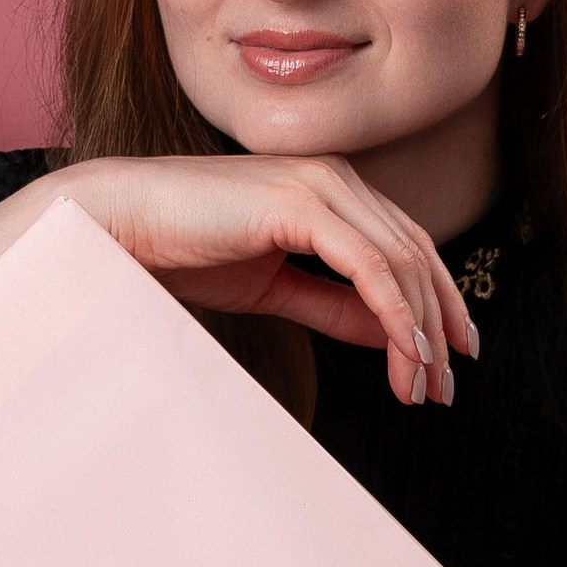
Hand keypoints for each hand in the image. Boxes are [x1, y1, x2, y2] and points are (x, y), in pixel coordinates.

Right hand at [58, 151, 475, 406]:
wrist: (121, 224)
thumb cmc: (184, 250)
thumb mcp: (274, 287)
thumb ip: (333, 304)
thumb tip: (388, 334)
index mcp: (332, 189)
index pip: (407, 248)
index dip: (436, 307)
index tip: (445, 363)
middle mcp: (336, 178)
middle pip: (417, 255)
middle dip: (439, 327)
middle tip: (444, 389)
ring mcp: (321, 183)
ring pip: (401, 262)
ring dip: (419, 331)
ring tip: (420, 386)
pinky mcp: (301, 202)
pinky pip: (369, 264)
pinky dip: (393, 313)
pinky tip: (404, 353)